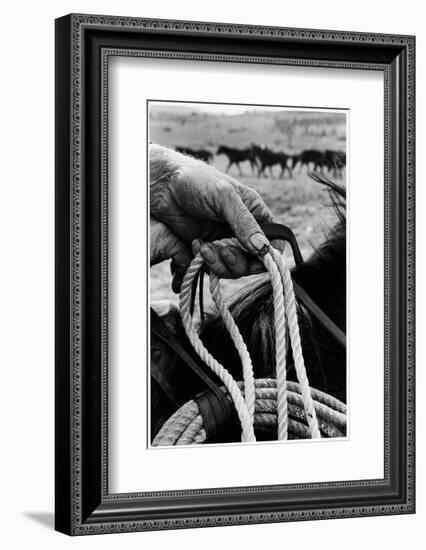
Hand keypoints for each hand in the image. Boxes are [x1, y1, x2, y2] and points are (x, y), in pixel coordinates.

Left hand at [150, 144, 273, 290]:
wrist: (164, 186)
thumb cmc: (198, 182)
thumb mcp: (225, 197)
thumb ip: (244, 223)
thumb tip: (263, 248)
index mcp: (256, 214)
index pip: (274, 242)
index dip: (269, 256)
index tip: (257, 260)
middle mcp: (244, 231)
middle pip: (253, 262)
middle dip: (238, 262)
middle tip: (223, 252)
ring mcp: (225, 242)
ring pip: (233, 268)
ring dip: (219, 263)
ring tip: (205, 248)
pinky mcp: (208, 250)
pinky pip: (214, 267)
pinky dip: (206, 261)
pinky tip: (196, 245)